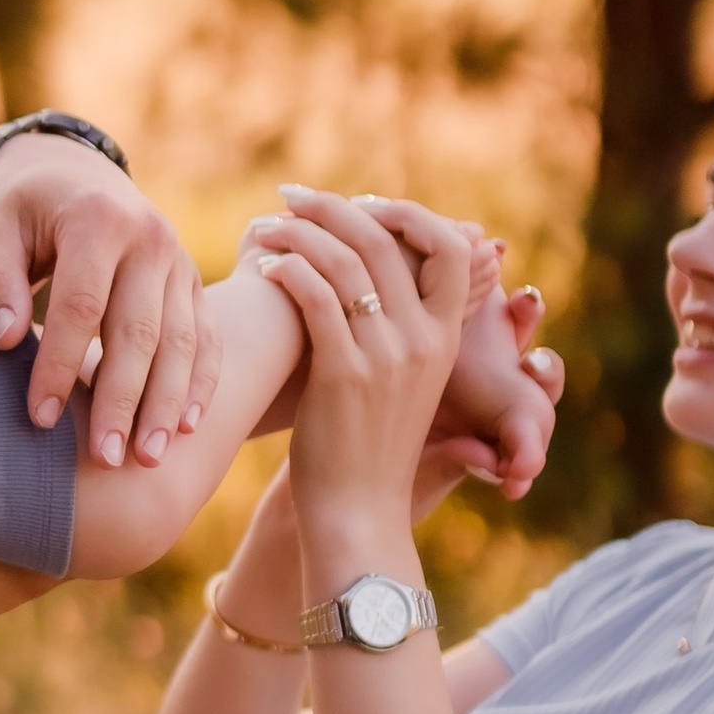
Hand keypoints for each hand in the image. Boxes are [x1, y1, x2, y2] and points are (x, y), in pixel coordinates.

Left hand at [0, 138, 219, 468]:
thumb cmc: (24, 206)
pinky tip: (187, 427)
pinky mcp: (194, 281)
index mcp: (98, 220)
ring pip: (182, 341)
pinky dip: (202, 382)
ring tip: (146, 458)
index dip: (60, 365)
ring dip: (166, 404)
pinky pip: (208, 336)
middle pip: (139, 332)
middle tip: (104, 459)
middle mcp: (150, 238)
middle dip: (122, 401)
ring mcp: (179, 261)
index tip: (40, 418)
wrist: (75, 168)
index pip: (81, 306)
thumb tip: (6, 339)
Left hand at [242, 192, 473, 573]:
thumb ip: (401, 328)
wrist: (359, 516)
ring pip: (345, 261)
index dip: (405, 213)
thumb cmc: (368, 447)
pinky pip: (316, 299)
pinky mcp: (344, 375)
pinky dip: (288, 272)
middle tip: (293, 197)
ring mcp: (387, 357)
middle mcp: (423, 340)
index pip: (449, 245)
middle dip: (334, 207)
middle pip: (386, 239)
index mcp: (446, 337)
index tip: (359, 204)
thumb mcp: (404, 382)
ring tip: (265, 228)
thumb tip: (372, 273)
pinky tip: (264, 269)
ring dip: (299, 233)